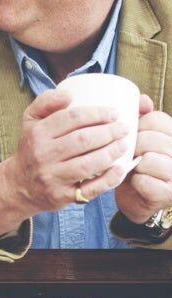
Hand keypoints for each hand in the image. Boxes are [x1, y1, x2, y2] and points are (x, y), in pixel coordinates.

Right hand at [0, 88, 129, 237]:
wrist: (19, 185)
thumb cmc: (32, 148)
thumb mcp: (30, 121)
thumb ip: (46, 101)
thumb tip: (69, 93)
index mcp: (37, 134)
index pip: (71, 118)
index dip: (97, 114)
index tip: (114, 113)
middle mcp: (42, 155)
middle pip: (83, 140)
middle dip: (109, 132)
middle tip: (123, 128)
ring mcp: (52, 177)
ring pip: (88, 164)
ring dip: (111, 153)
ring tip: (123, 145)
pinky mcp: (61, 196)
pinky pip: (90, 188)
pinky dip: (109, 179)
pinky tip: (120, 169)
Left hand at [115, 94, 171, 222]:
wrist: (134, 198)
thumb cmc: (134, 163)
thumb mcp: (138, 137)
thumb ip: (140, 117)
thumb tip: (143, 99)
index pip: (157, 120)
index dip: (138, 126)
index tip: (132, 136)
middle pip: (151, 139)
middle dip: (133, 146)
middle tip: (129, 155)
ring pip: (149, 159)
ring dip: (134, 165)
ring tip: (134, 168)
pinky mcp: (168, 193)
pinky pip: (144, 180)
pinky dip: (134, 182)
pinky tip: (136, 183)